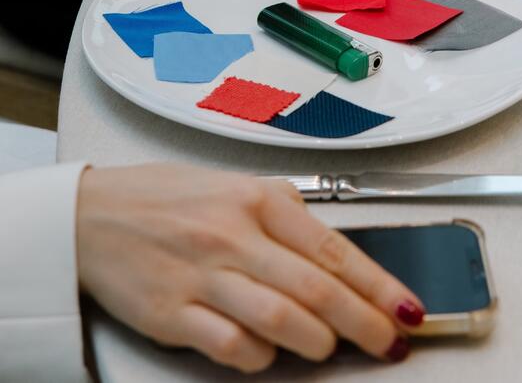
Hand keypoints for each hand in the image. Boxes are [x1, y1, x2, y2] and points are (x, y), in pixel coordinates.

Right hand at [77, 165, 423, 372]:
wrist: (91, 214)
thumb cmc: (164, 197)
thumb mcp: (232, 186)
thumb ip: (282, 215)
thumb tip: (335, 255)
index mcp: (255, 198)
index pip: (332, 248)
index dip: (377, 284)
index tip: (406, 307)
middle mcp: (232, 234)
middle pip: (316, 290)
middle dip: (365, 323)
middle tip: (390, 341)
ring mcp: (201, 275)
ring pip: (282, 321)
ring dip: (319, 342)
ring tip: (331, 347)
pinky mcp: (172, 313)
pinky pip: (233, 346)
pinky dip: (261, 357)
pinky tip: (268, 351)